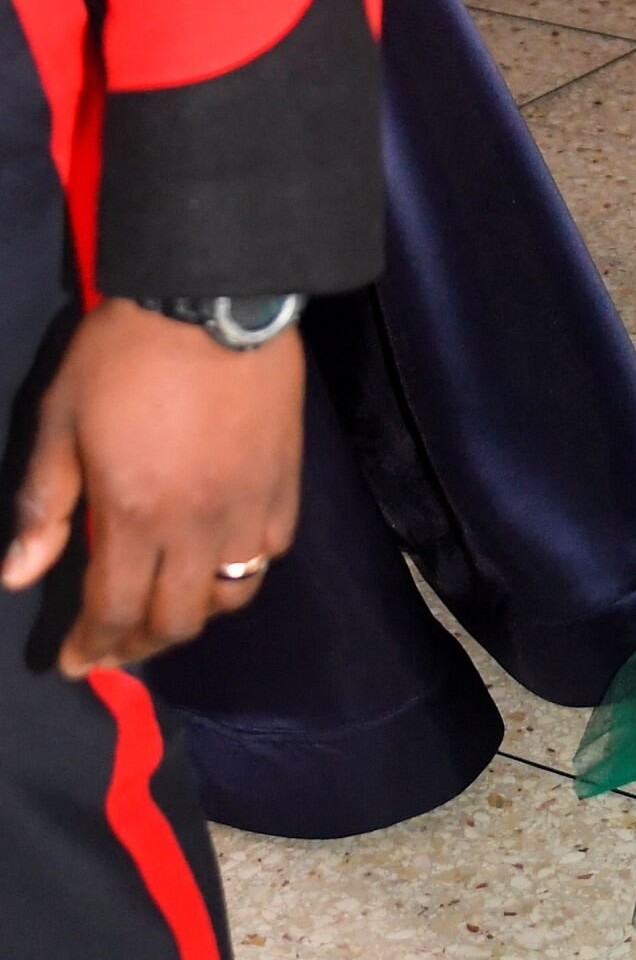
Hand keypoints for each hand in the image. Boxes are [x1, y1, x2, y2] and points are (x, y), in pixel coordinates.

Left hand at [1, 302, 301, 673]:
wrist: (213, 297)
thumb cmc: (124, 354)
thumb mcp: (61, 421)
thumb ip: (44, 504)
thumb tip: (17, 576)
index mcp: (135, 515)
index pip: (114, 610)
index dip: (91, 647)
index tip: (73, 662)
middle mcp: (197, 526)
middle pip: (175, 619)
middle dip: (138, 645)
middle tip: (114, 646)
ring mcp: (248, 505)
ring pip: (231, 594)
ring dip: (193, 614)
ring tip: (169, 608)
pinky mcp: (285, 480)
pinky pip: (269, 551)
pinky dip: (243, 571)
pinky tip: (223, 559)